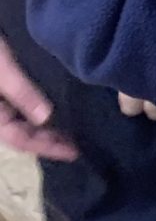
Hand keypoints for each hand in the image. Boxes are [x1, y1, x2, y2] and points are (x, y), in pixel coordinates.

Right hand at [0, 37, 75, 160]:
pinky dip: (44, 108)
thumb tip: (46, 118)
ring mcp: (2, 96)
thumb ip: (21, 92)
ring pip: (26, 119)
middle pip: (24, 132)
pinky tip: (63, 105)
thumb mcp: (2, 68)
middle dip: (50, 139)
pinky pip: (26, 103)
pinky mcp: (9, 81)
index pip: (19, 139)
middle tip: (82, 142)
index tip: (74, 151)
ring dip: (48, 125)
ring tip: (77, 127)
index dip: (47, 147)